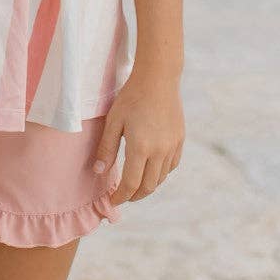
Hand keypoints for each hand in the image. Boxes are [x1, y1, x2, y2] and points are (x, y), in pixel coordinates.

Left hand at [92, 69, 183, 204]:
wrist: (158, 78)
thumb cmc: (131, 97)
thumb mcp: (113, 121)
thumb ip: (106, 148)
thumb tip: (99, 172)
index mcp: (141, 148)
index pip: (131, 184)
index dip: (121, 196)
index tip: (113, 201)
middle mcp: (160, 151)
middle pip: (148, 186)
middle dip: (135, 196)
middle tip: (123, 197)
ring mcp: (172, 146)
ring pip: (161, 178)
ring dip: (148, 186)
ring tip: (136, 186)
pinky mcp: (179, 140)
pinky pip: (172, 165)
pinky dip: (161, 174)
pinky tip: (152, 170)